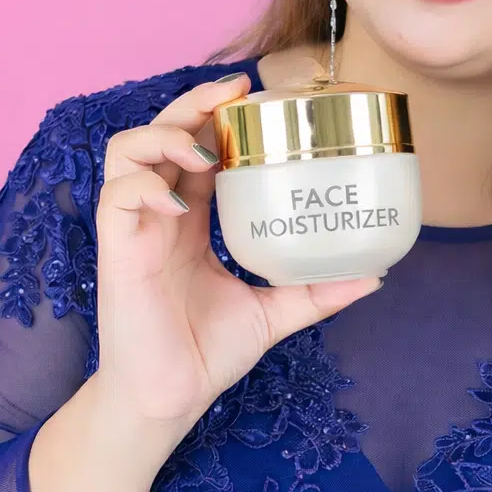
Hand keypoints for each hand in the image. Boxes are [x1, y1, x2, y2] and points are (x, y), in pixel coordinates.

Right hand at [93, 73, 380, 433]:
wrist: (168, 400)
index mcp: (191, 216)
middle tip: (236, 91)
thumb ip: (314, 290)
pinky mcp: (116, 248)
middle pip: (164, 131)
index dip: (219, 116)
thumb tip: (375, 275)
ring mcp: (135, 226)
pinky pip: (116, 195)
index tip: (257, 95)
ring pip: (129, 150)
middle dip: (193, 103)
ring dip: (165, 134)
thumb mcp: (271, 311)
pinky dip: (144, 184)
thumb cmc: (206, 352)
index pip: (199, 146)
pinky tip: (177, 199)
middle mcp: (161, 211)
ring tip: (205, 152)